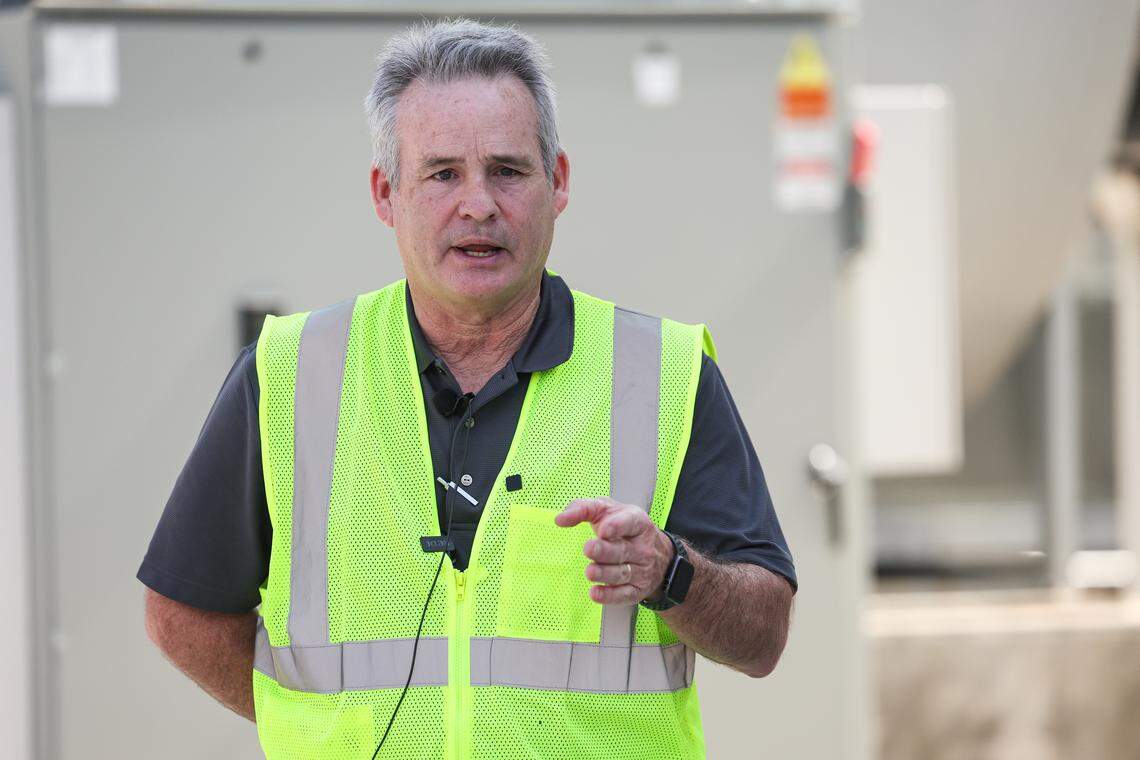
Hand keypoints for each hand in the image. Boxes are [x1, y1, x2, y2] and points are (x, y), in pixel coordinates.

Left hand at [554, 497, 673, 604]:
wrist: (661, 554)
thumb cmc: (624, 527)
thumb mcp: (607, 510)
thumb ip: (583, 509)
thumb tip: (560, 519)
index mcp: (637, 523)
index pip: (631, 522)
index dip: (618, 526)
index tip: (603, 530)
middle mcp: (642, 547)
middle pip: (623, 550)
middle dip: (605, 551)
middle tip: (589, 548)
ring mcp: (642, 570)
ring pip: (622, 573)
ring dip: (605, 573)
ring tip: (590, 571)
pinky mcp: (637, 590)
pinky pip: (623, 595)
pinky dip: (609, 595)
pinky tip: (595, 593)